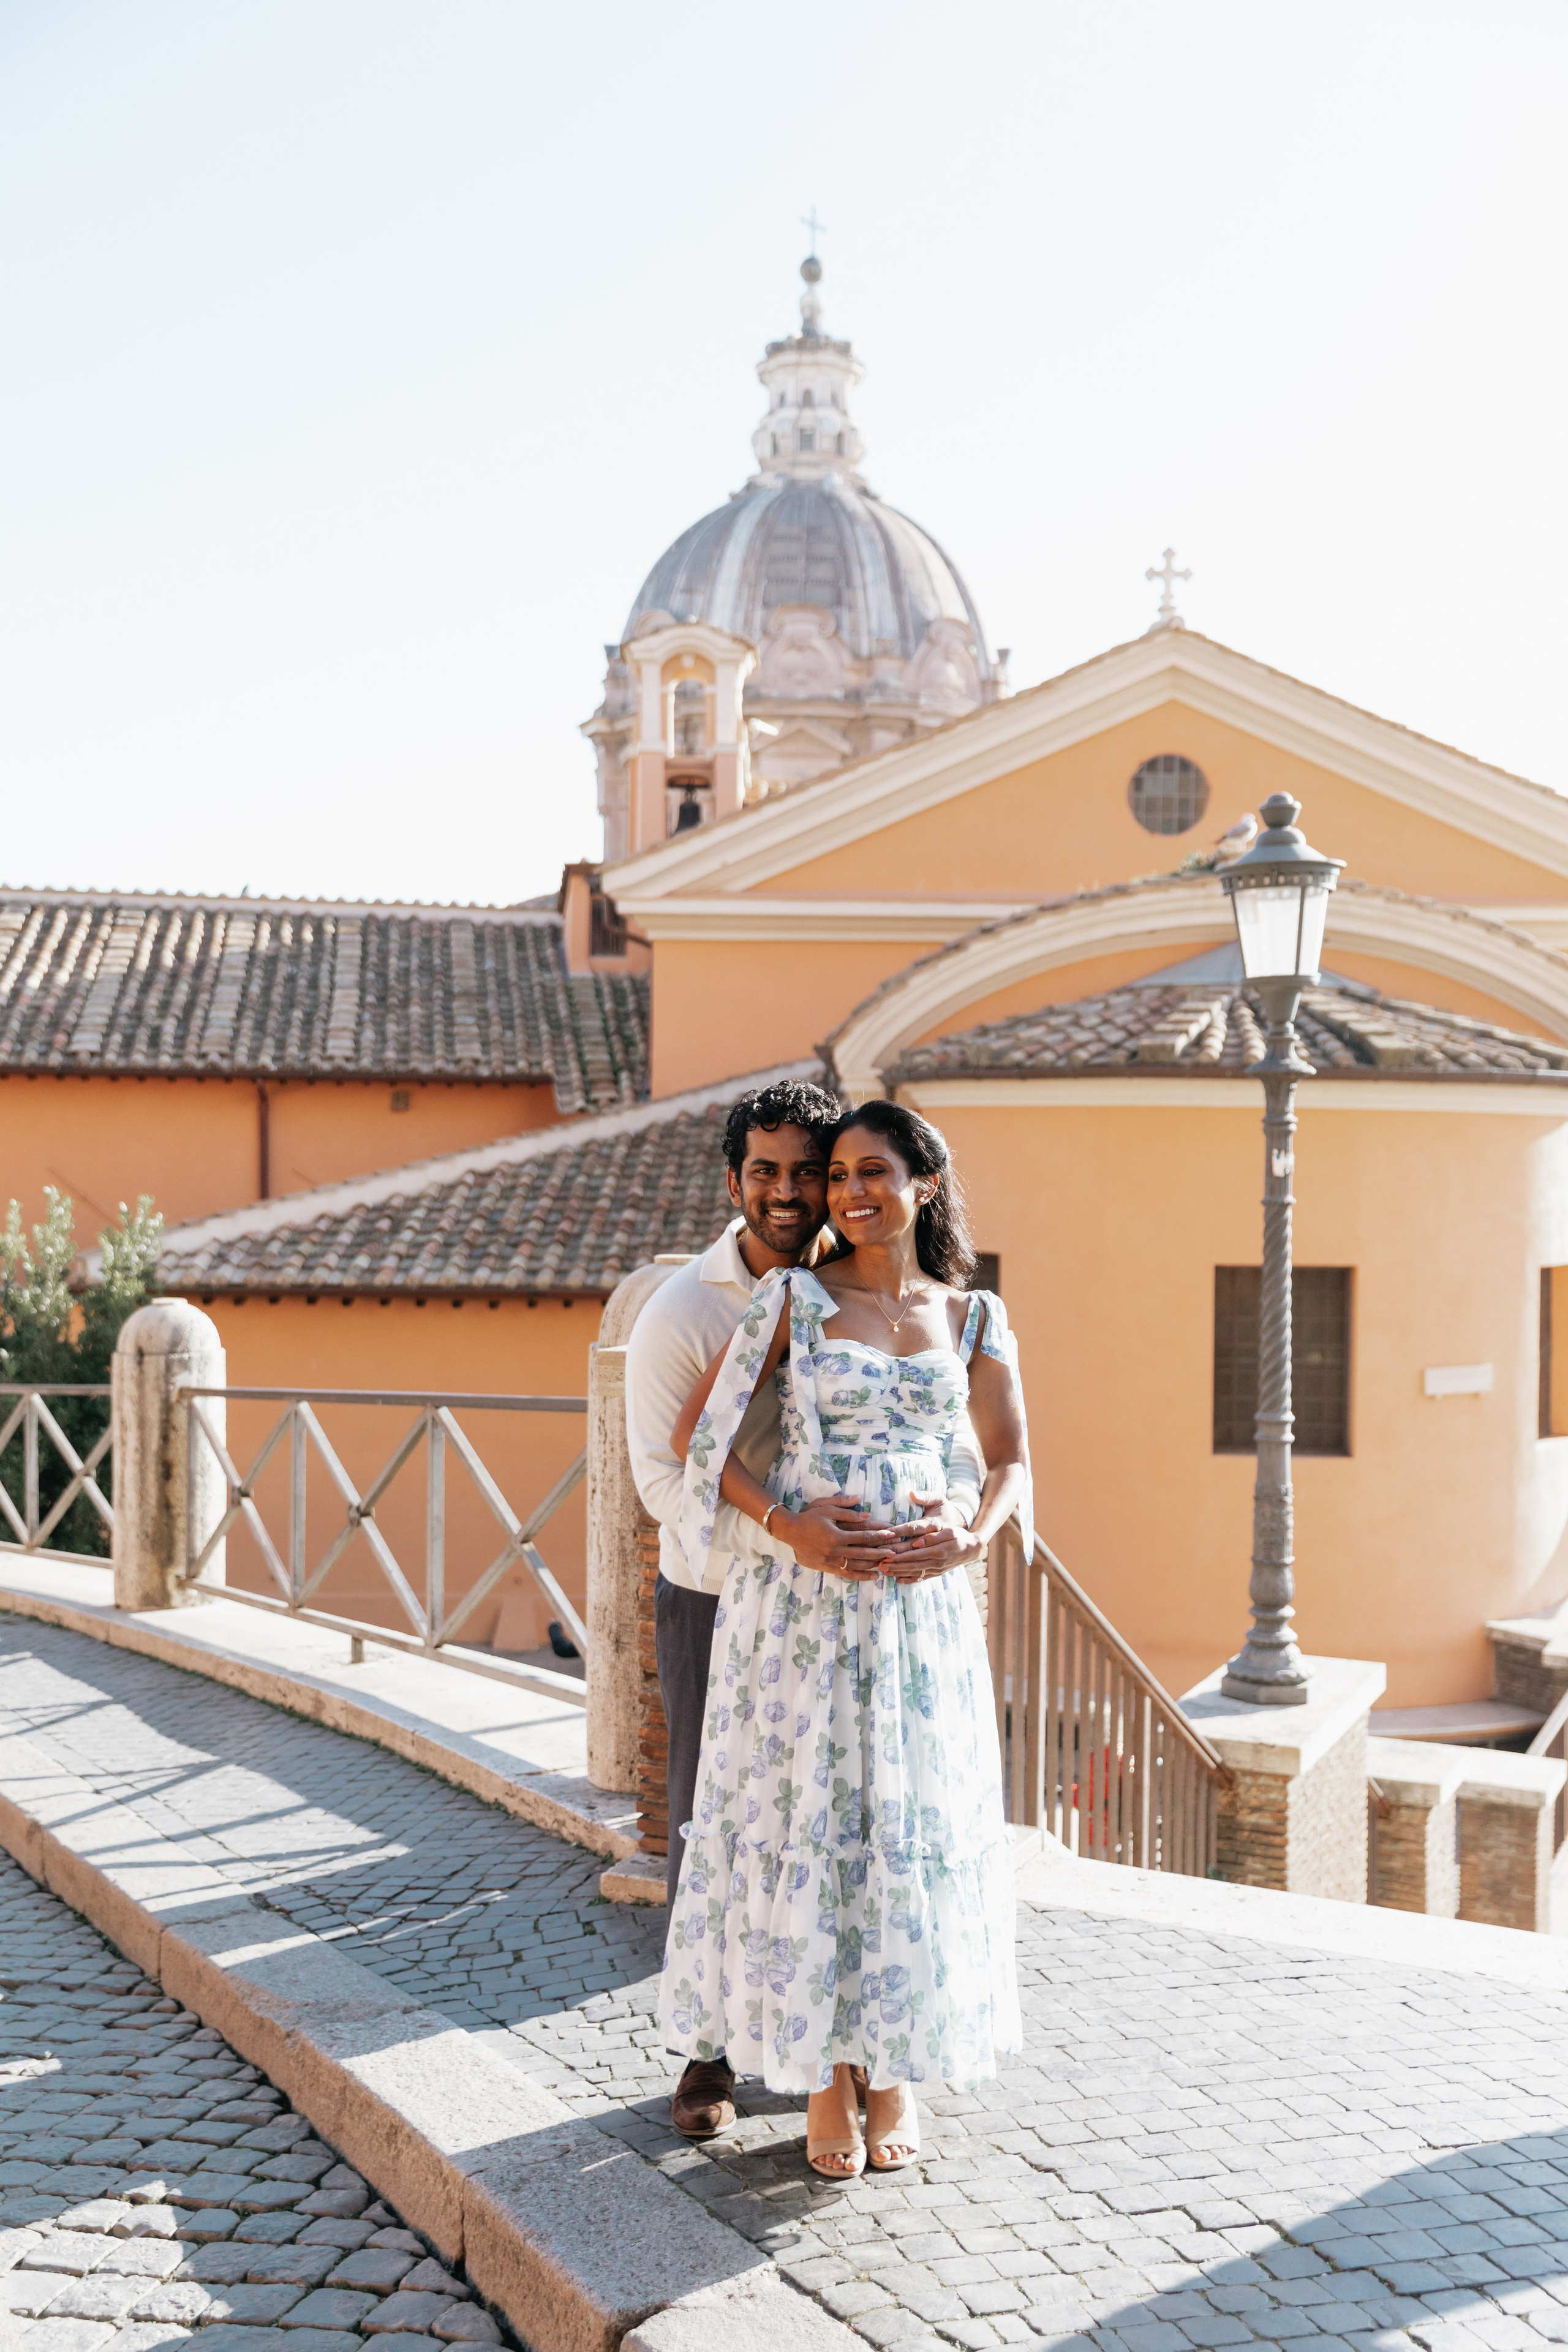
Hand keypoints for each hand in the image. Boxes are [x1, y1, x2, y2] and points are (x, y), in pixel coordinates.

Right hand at [776, 1497, 896, 1581]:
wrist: (789, 1531)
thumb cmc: (808, 1516)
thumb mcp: (826, 1508)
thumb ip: (847, 1510)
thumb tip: (866, 1513)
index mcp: (837, 1535)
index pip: (864, 1536)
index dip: (879, 1535)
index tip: (892, 1534)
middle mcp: (835, 1550)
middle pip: (863, 1552)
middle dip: (881, 1552)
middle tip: (895, 1552)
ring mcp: (831, 1560)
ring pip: (857, 1565)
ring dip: (873, 1565)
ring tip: (888, 1564)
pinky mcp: (827, 1566)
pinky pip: (847, 1573)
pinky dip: (861, 1575)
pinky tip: (873, 1576)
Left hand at [879, 1493, 986, 1583]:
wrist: (972, 1549)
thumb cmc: (959, 1536)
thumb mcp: (949, 1532)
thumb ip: (932, 1537)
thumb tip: (916, 1541)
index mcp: (938, 1550)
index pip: (914, 1554)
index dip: (899, 1555)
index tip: (886, 1555)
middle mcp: (936, 1562)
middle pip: (911, 1565)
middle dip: (894, 1566)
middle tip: (879, 1565)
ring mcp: (936, 1569)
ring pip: (914, 1572)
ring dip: (899, 1573)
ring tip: (884, 1573)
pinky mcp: (937, 1573)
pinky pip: (921, 1578)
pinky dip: (909, 1580)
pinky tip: (898, 1580)